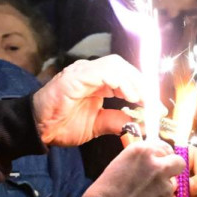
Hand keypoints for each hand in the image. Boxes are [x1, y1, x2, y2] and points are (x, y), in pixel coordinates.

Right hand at [31, 54, 162, 145]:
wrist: (37, 130)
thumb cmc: (61, 125)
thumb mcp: (97, 125)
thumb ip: (117, 120)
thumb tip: (140, 123)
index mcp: (98, 82)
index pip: (128, 76)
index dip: (145, 90)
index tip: (158, 108)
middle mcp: (91, 73)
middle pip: (125, 67)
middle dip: (143, 84)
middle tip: (154, 103)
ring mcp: (82, 72)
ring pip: (116, 65)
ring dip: (132, 81)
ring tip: (142, 100)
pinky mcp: (74, 77)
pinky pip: (100, 72)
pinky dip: (118, 81)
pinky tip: (127, 96)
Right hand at [67, 140, 185, 196]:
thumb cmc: (103, 193)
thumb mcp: (118, 164)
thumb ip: (140, 160)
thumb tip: (154, 159)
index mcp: (143, 152)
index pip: (165, 147)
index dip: (162, 155)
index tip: (159, 160)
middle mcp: (158, 167)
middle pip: (178, 162)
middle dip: (172, 168)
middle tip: (161, 176)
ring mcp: (165, 188)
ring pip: (172, 185)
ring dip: (163, 189)